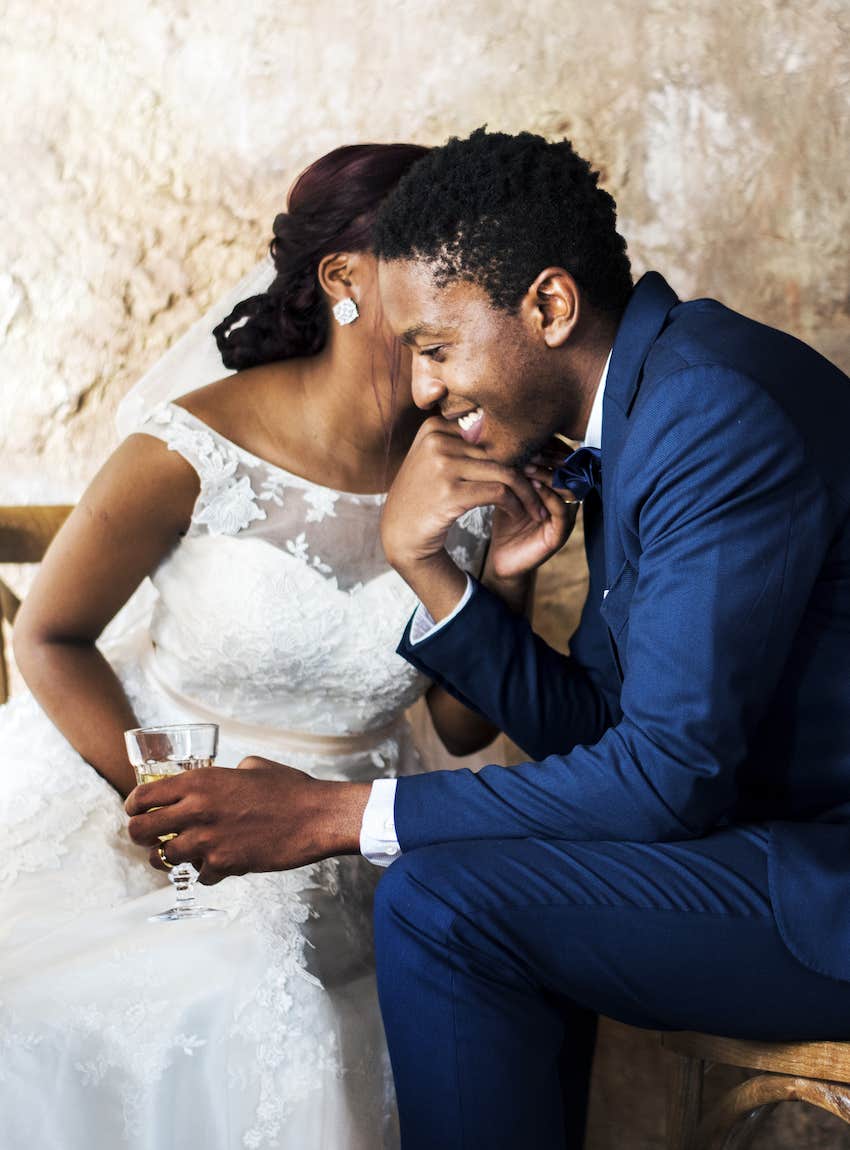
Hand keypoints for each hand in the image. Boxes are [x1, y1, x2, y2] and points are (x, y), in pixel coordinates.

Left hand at [125, 759, 370, 883]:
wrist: (315, 816)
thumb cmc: (288, 788)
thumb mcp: (251, 767)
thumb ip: (223, 775)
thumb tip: (216, 780)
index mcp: (200, 781)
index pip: (143, 797)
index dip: (132, 807)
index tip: (135, 812)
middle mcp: (196, 809)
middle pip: (140, 832)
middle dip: (140, 837)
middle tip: (150, 838)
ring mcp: (208, 840)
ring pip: (163, 858)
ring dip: (169, 858)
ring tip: (181, 854)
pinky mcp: (223, 864)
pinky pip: (198, 875)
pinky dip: (205, 872)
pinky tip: (218, 863)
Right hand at [381, 416, 547, 616]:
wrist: (400, 534)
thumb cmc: (424, 497)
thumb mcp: (436, 461)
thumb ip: (464, 443)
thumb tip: (513, 433)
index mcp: (435, 427)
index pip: (489, 431)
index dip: (517, 449)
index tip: (536, 465)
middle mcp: (436, 440)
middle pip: (500, 451)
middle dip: (527, 471)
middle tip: (546, 485)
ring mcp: (441, 465)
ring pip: (504, 471)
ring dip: (527, 492)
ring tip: (537, 505)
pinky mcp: (449, 492)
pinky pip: (498, 492)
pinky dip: (516, 504)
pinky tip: (521, 514)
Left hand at [487, 440, 580, 577]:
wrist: (501, 558)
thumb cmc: (505, 520)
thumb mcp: (509, 489)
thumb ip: (514, 467)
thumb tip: (502, 435)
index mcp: (557, 487)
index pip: (562, 460)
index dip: (550, 447)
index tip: (530, 436)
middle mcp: (566, 500)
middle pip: (568, 471)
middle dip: (549, 458)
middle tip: (529, 449)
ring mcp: (565, 518)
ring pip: (566, 489)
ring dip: (548, 476)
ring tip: (527, 466)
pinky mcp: (559, 535)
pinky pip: (562, 511)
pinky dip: (549, 497)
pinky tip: (533, 487)